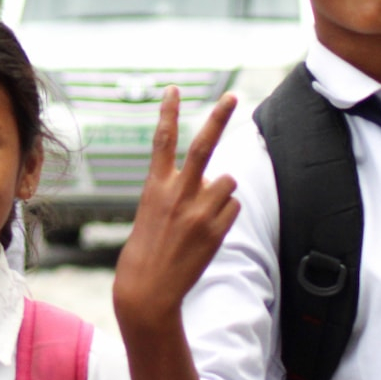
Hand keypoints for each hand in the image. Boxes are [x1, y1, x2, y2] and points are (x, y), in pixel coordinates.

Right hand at [114, 89, 238, 325]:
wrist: (148, 291)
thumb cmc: (147, 252)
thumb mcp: (152, 212)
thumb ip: (178, 190)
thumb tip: (212, 178)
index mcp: (155, 186)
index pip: (161, 140)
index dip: (167, 112)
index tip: (174, 89)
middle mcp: (177, 193)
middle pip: (203, 145)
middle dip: (219, 117)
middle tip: (233, 96)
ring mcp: (198, 211)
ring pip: (227, 182)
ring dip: (222, 192)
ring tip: (202, 215)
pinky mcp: (216, 230)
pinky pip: (233, 207)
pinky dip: (226, 215)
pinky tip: (208, 232)